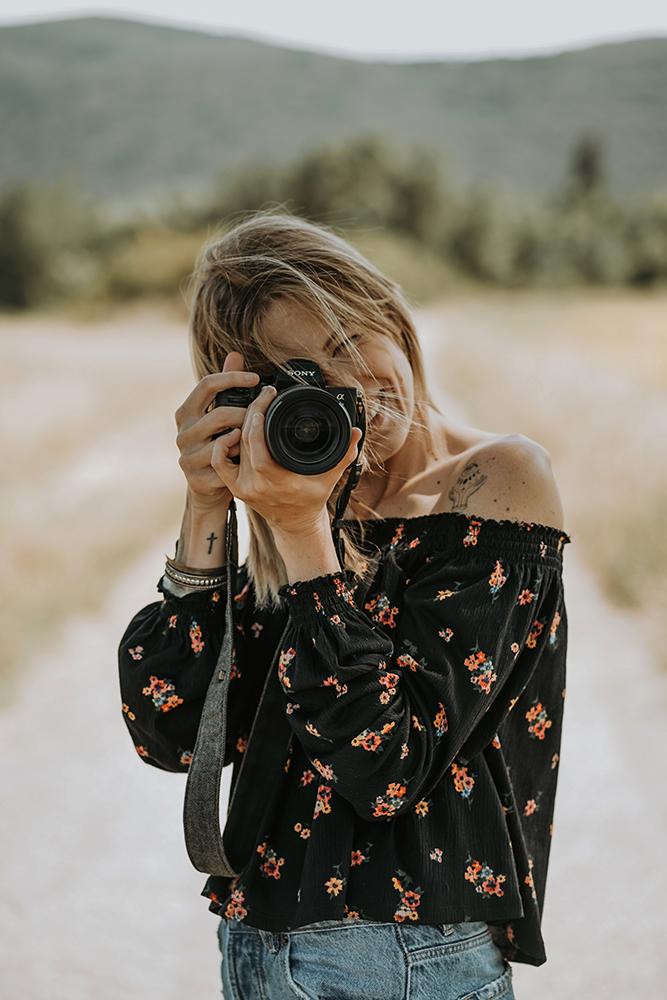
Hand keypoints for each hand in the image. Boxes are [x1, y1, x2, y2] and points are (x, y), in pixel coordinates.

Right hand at [174, 352, 259, 512]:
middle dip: (245, 415)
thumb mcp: (218, 415)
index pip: (206, 384)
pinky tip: (243, 459)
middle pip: (220, 414)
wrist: (207, 487)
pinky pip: (225, 464)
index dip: (232, 378)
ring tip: (249, 441)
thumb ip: (225, 387)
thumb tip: (235, 355)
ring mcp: (187, 456)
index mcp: (186, 412)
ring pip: (224, 441)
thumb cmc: (216, 445)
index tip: (255, 378)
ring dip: (243, 440)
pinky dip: (239, 460)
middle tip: (259, 418)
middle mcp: (183, 433)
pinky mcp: (196, 478)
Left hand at [211, 382, 362, 535]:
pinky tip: (235, 431)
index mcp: (279, 482)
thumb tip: (355, 431)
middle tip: (263, 396)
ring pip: (232, 448)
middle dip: (252, 412)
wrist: (295, 523)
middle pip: (245, 442)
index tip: (268, 398)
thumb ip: (344, 454)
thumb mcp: (330, 476)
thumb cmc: (312, 498)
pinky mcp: (235, 486)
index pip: (259, 450)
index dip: (258, 422)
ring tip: (252, 410)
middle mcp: (257, 485)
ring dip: (240, 425)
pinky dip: (223, 445)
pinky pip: (220, 463)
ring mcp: (243, 486)